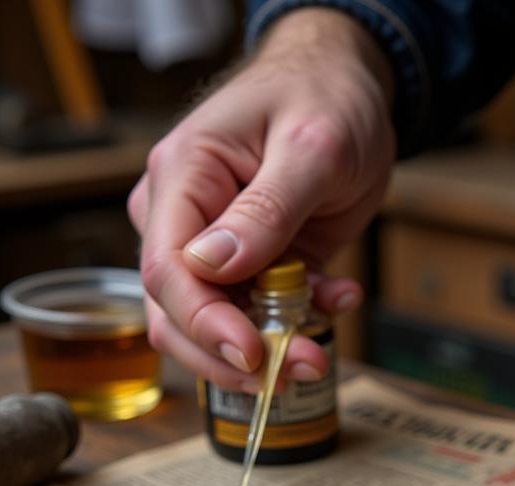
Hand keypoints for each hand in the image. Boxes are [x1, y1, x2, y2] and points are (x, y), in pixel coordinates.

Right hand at [127, 9, 394, 390]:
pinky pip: (262, 314)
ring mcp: (215, 248)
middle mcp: (184, 219)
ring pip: (218, 327)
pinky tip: (338, 296)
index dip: (205, 324)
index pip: (167, 269)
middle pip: (178, 314)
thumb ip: (265, 209)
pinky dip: (300, 320)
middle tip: (302, 367)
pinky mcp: (251, 266)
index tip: (255, 354)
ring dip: (272, 349)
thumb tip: (211, 265)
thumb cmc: (324, 99)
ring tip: (323, 348)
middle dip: (237, 355)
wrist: (347, 90)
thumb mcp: (310, 147)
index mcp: (183, 178)